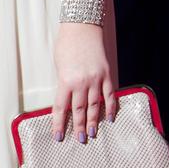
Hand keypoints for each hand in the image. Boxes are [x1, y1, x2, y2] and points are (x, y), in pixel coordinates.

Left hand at [52, 22, 115, 142]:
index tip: (58, 136)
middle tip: (79, 139)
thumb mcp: (58, 65)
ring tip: (92, 134)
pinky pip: (109, 95)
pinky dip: (110, 108)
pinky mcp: (106, 75)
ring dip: (93, 121)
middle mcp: (81, 82)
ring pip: (94, 106)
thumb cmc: (66, 45)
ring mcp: (96, 79)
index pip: (61, 108)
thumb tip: (66, 100)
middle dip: (78, 127)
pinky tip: (110, 118)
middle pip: (79, 110)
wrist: (82, 28)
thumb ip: (63, 82)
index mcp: (65, 80)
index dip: (59, 124)